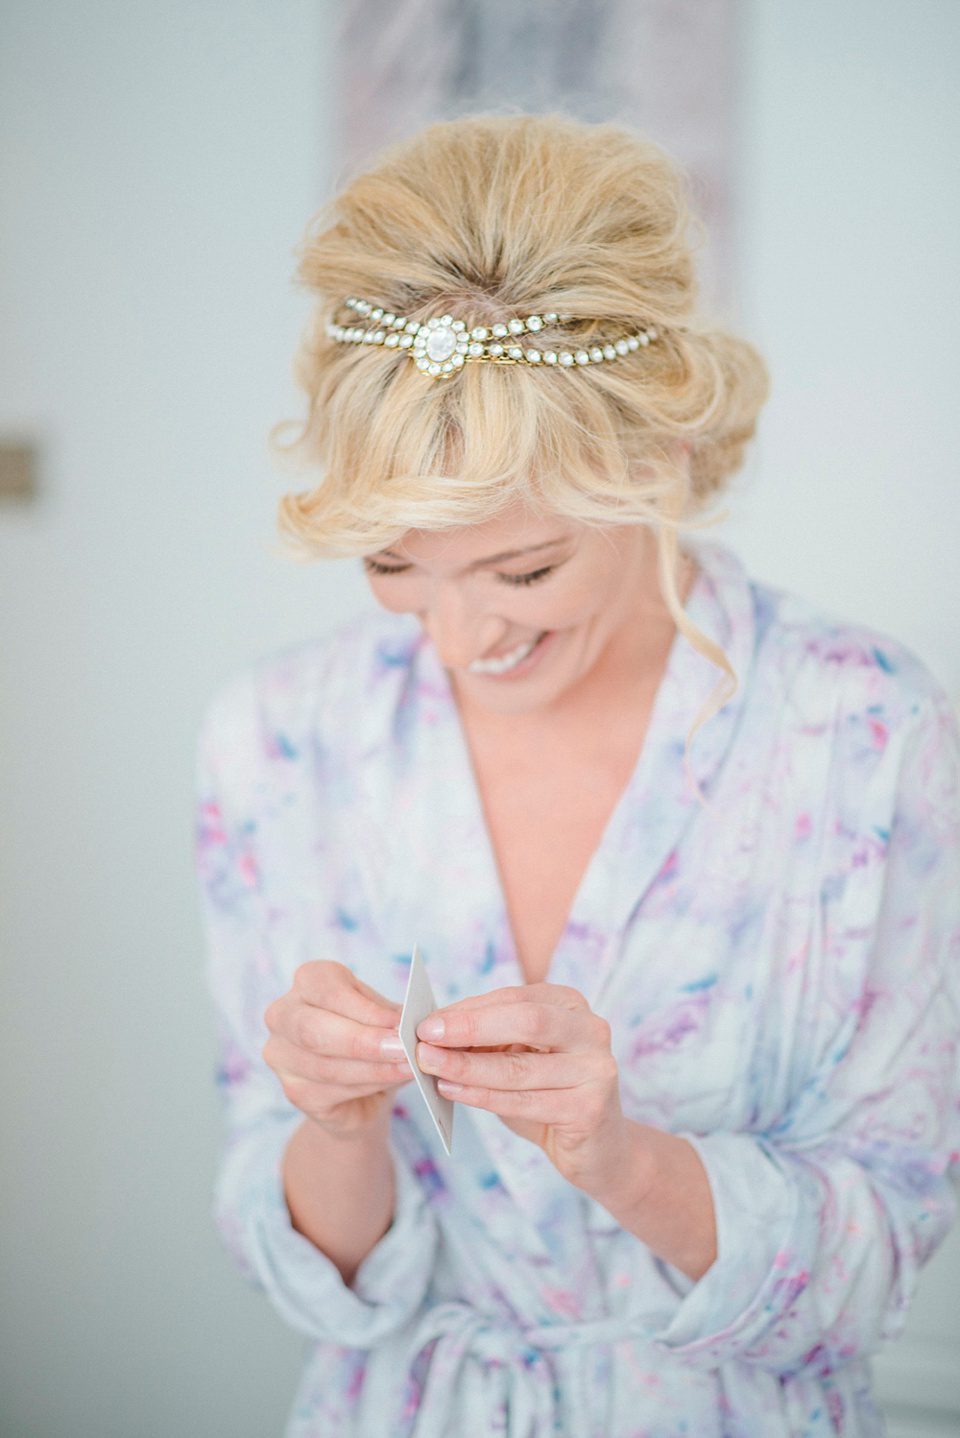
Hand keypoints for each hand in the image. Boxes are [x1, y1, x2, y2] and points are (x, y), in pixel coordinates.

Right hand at [263, 960, 410, 1137]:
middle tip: (404, 1050)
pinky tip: (391, 1082)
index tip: (400, 1022)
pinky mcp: (293, 1090)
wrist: (361, 1087)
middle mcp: (283, 1014)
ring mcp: (281, 1055)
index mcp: (309, 980)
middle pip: (314, 1029)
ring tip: (408, 1067)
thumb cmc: (373, 1036)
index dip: (365, 1009)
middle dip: (364, 1042)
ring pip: (326, 1066)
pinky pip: (330, 1091)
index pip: (329, 990)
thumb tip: (409, 1023)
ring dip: (373, 1068)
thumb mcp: (386, 1015)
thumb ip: (393, 1017)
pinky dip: (367, 1086)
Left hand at [415, 982, 630, 1196]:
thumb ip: (486, 1040)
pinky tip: (452, 1092)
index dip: (469, 1008)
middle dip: (470, 1028)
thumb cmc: (549, 1094)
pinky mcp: (590, 1109)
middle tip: (425, 1037)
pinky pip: (524, 1101)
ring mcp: (596, 1069)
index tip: (427, 1020)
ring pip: (519, 1067)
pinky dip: (482, 1097)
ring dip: (467, 1067)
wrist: (598, 1147)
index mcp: (571, 1005)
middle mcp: (591, 1030)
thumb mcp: (518, 1057)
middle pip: (526, 1021)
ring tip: (430, 1066)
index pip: (514, 998)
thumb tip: (434, 1029)